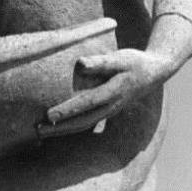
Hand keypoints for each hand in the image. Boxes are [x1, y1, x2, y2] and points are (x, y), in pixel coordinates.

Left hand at [37, 48, 168, 139]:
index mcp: (112, 93)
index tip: (49, 115)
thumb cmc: (134, 62)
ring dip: (62, 130)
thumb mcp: (120, 58)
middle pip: (82, 122)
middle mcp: (110, 107)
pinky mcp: (107, 112)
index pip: (86, 103)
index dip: (67, 110)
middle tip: (36, 130)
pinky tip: (56, 129)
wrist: (155, 72)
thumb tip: (80, 64)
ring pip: (83, 125)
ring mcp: (109, 112)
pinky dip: (71, 127)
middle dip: (59, 128)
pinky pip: (87, 123)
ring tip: (40, 132)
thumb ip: (101, 62)